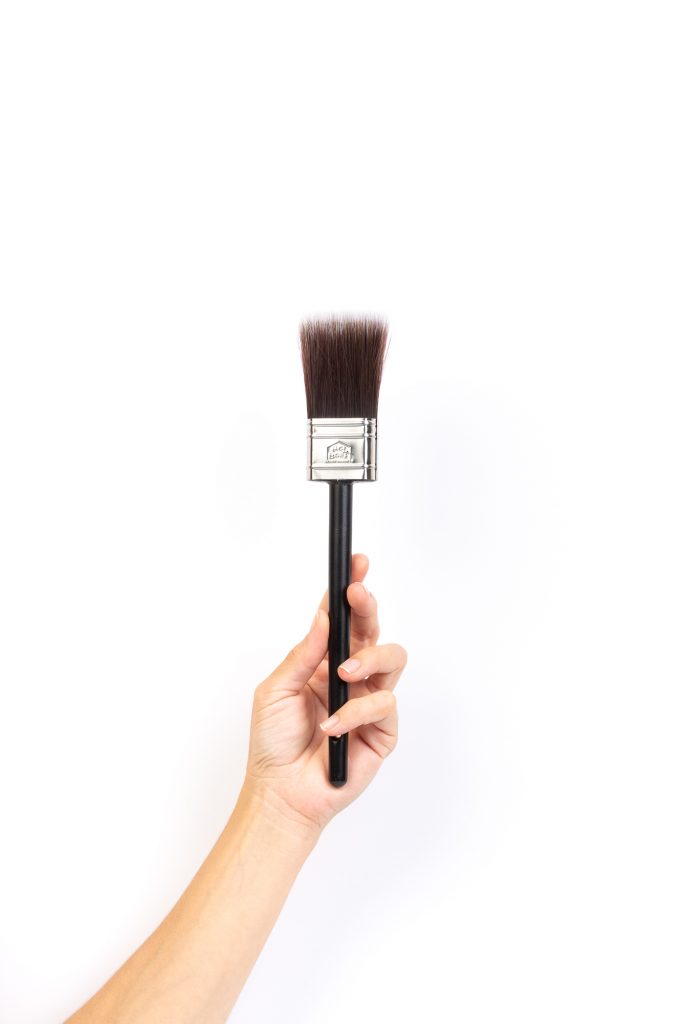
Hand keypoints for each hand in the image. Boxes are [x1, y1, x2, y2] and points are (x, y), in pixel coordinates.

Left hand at [242, 553, 406, 836]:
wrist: (281, 793)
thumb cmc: (274, 743)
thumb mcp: (275, 689)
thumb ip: (303, 654)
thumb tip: (325, 618)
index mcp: (324, 662)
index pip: (343, 620)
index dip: (350, 591)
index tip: (355, 564)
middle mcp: (351, 677)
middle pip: (373, 630)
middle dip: (368, 606)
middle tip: (358, 594)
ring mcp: (369, 702)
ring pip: (393, 659)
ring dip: (370, 658)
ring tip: (345, 672)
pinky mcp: (382, 731)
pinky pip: (383, 706)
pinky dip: (356, 713)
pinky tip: (332, 726)